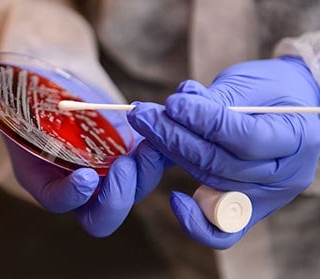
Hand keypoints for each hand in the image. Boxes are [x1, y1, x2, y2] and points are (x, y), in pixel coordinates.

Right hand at [0, 53, 163, 236]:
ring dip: (147, 173)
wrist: (66, 93)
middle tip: (125, 165)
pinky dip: (162, 154)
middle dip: (117, 197)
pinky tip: (163, 130)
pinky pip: (153, 165)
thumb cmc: (38, 101)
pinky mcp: (134, 155)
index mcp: (49, 179)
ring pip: (136, 190)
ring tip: (151, 144)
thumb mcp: (8, 96)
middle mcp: (83, 185)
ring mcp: (112, 173)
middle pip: (104, 214)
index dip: (72, 197)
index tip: (85, 177)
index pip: (60, 203)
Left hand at [128, 56, 319, 247]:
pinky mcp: (248, 209)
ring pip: (212, 183)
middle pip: (221, 163)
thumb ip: (216, 99)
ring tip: (147, 130)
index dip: (205, 121)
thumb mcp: (251, 84)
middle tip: (143, 116)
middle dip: (174, 137)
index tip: (173, 103)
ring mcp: (266, 197)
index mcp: (297, 137)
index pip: (245, 137)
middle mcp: (285, 175)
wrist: (290, 110)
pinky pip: (221, 230)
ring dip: (173, 155)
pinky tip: (175, 198)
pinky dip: (195, 219)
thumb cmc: (271, 91)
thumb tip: (175, 106)